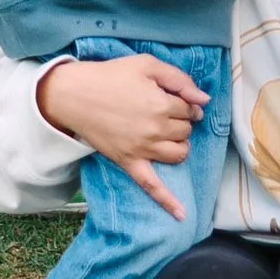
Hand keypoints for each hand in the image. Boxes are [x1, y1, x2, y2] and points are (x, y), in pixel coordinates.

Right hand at [37, 50, 210, 219]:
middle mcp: (155, 130)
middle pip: (185, 131)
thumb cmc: (111, 76)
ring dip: (179, 145)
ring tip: (168, 134)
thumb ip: (179, 79)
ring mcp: (142, 149)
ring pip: (178, 154)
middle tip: (166, 110)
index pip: (190, 109)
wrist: (76, 95)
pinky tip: (182, 214)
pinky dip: (167, 201)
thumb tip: (204, 99)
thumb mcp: (147, 64)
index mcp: (161, 105)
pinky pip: (152, 186)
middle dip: (181, 121)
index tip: (177, 99)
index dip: (186, 103)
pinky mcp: (129, 162)